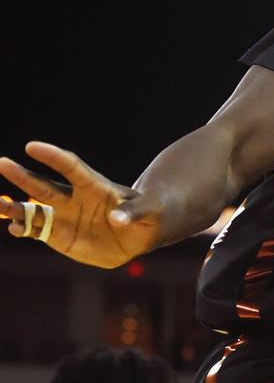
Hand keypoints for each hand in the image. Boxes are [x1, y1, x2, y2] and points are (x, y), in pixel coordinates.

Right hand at [0, 141, 159, 267]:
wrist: (141, 233)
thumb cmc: (148, 215)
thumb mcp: (149, 212)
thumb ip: (134, 214)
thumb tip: (118, 219)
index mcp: (94, 187)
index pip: (71, 167)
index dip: (53, 157)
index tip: (32, 147)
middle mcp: (74, 199)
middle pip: (44, 185)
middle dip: (22, 176)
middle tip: (2, 162)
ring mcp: (65, 217)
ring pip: (34, 209)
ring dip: (15, 207)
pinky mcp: (60, 235)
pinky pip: (37, 231)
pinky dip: (24, 229)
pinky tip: (15, 229)